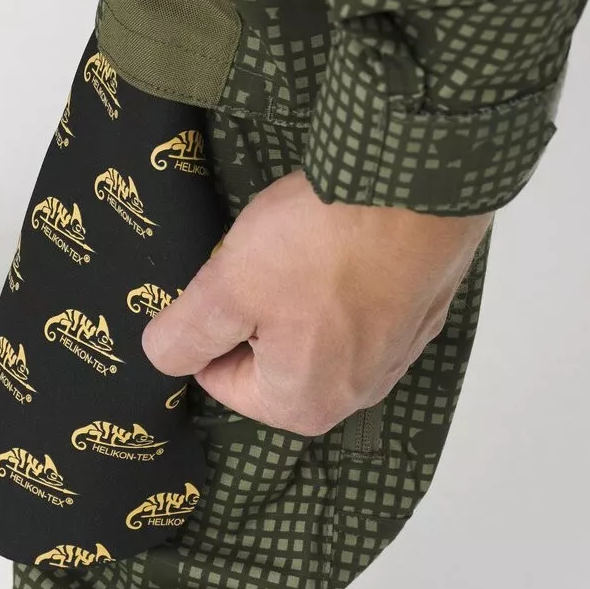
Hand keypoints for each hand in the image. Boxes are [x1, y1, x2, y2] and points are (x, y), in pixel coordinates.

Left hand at [143, 172, 490, 436]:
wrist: (421, 182)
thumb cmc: (318, 245)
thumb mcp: (225, 290)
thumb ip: (183, 337)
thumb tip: (164, 357)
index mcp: (303, 406)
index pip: (220, 378)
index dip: (210, 324)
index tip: (228, 279)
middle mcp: (356, 395)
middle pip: (271, 356)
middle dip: (256, 309)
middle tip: (267, 260)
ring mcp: (398, 354)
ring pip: (316, 328)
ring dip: (299, 291)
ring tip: (305, 245)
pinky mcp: (424, 311)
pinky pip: (361, 305)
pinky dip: (345, 276)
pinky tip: (344, 241)